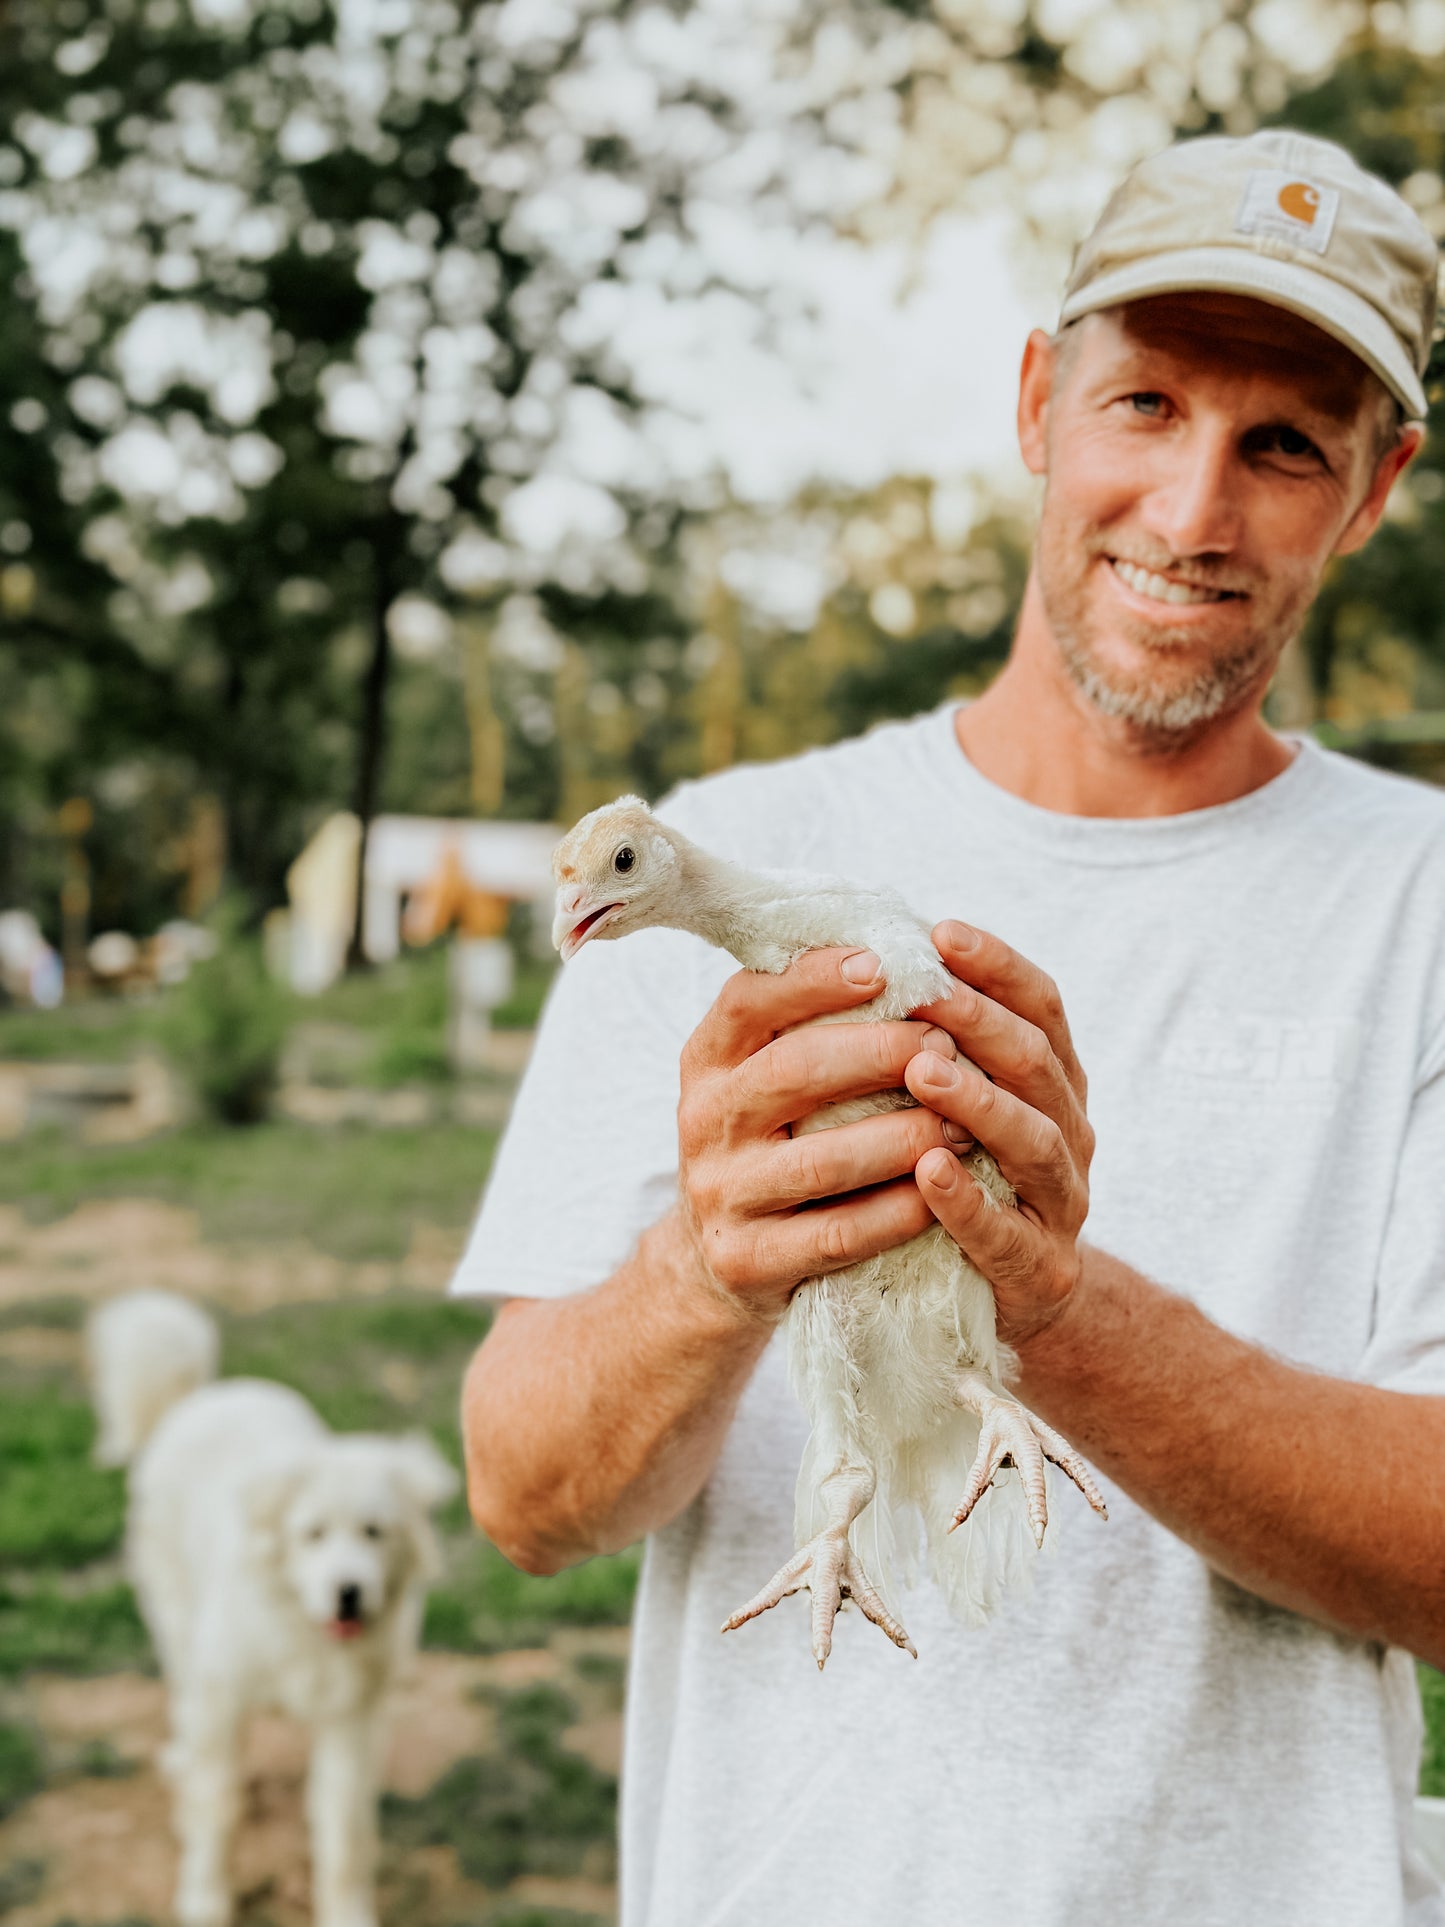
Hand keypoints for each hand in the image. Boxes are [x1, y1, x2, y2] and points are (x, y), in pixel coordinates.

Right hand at [674, 948, 966, 1319]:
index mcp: (707, 1060)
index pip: (749, 1000)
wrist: (720, 1259)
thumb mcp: (763, 1075)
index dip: (815, 979)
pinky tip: (939, 1191)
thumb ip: (806, 1021)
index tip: (884, 964)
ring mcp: (721, 1194)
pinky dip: (897, 1211)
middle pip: (792, 1071)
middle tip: (946, 1047)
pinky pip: (837, 1235)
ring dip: (902, 1137)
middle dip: (879, 1052)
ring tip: (962, 1123)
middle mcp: (703, 1120)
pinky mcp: (747, 1260)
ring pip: (822, 1160)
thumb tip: (892, 950)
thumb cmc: (772, 1141)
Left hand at [903, 920, 1093, 1346]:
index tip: (941, 933)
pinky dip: (968, 1202)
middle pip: (1039, 1064)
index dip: (998, 966)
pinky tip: (930, 1172)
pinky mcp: (1039, 1271)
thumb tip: (868, 953)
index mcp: (1053, 1083)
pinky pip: (1005, 1233)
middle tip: (924, 992)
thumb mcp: (957, 1104)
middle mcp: (1070, 1133)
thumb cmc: (957, 1177)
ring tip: (922, 1072)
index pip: (1043, 1007)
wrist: (998, 1302)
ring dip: (978, 1102)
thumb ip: (935, 1040)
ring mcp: (1062, 1204)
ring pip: (1033, 1142)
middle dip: (982, 1022)